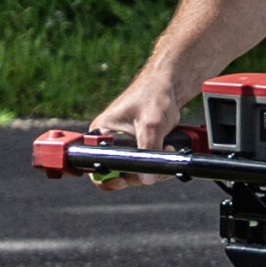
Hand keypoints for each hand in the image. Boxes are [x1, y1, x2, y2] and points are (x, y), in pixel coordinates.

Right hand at [83, 67, 188, 188]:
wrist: (169, 86)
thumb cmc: (153, 95)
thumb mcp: (150, 124)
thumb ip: (148, 151)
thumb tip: (147, 180)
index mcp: (101, 133)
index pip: (96, 165)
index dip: (108, 177)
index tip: (123, 180)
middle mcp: (109, 142)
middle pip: (118, 173)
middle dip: (141, 172)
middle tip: (157, 161)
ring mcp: (124, 148)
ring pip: (135, 173)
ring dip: (153, 168)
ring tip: (167, 148)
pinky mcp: (138, 149)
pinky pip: (145, 167)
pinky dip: (158, 165)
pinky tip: (168, 149)